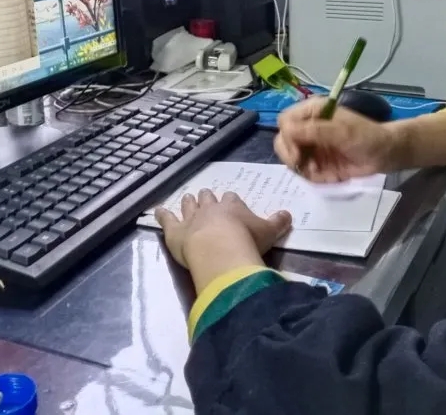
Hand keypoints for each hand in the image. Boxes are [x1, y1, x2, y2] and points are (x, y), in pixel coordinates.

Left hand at [156, 190, 291, 292]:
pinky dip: (162, 215)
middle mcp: (210, 208)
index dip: (230, 201)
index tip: (230, 202)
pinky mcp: (175, 231)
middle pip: (207, 198)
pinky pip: (166, 219)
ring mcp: (191, 218)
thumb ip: (278, 222)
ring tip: (187, 200)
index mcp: (232, 206)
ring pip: (188, 205)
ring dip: (188, 203)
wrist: (220, 249)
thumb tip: (288, 214)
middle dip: (207, 198)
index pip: (231, 198)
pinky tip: (157, 211)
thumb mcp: (269, 232)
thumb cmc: (247, 239)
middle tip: (206, 199)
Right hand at [274, 96, 402, 182]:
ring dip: (301, 167)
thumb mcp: (342, 132)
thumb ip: (314, 130)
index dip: (287, 137)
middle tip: (303, 165)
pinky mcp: (317, 162)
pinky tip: (327, 175)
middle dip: (290, 155)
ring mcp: (312, 145)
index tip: (298, 152)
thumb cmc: (367, 137)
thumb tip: (286, 130)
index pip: (285, 121)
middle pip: (282, 140)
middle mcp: (308, 127)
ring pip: (290, 158)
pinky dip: (312, 176)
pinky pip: (303, 171)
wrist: (385, 154)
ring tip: (318, 171)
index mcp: (313, 111)